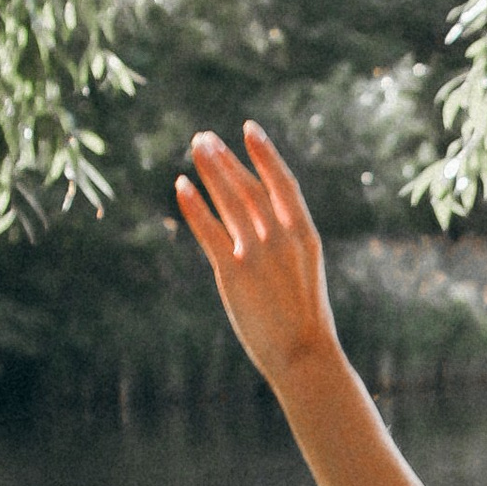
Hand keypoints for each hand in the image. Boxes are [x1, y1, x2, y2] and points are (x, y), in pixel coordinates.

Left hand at [177, 124, 339, 390]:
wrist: (305, 355)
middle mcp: (282, 237)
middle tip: (204, 138)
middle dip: (226, 159)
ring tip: (196, 148)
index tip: (249, 130)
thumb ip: (285, 246)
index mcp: (305, 236)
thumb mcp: (305, 274)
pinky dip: (194, 206)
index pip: (283, 183)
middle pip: (250, 186)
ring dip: (211, 170)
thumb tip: (262, 227)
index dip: (265, 154)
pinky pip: (209, 230)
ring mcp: (258, 253)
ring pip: (230, 200)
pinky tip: (180, 186)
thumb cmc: (306, 321)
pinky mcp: (234, 272)